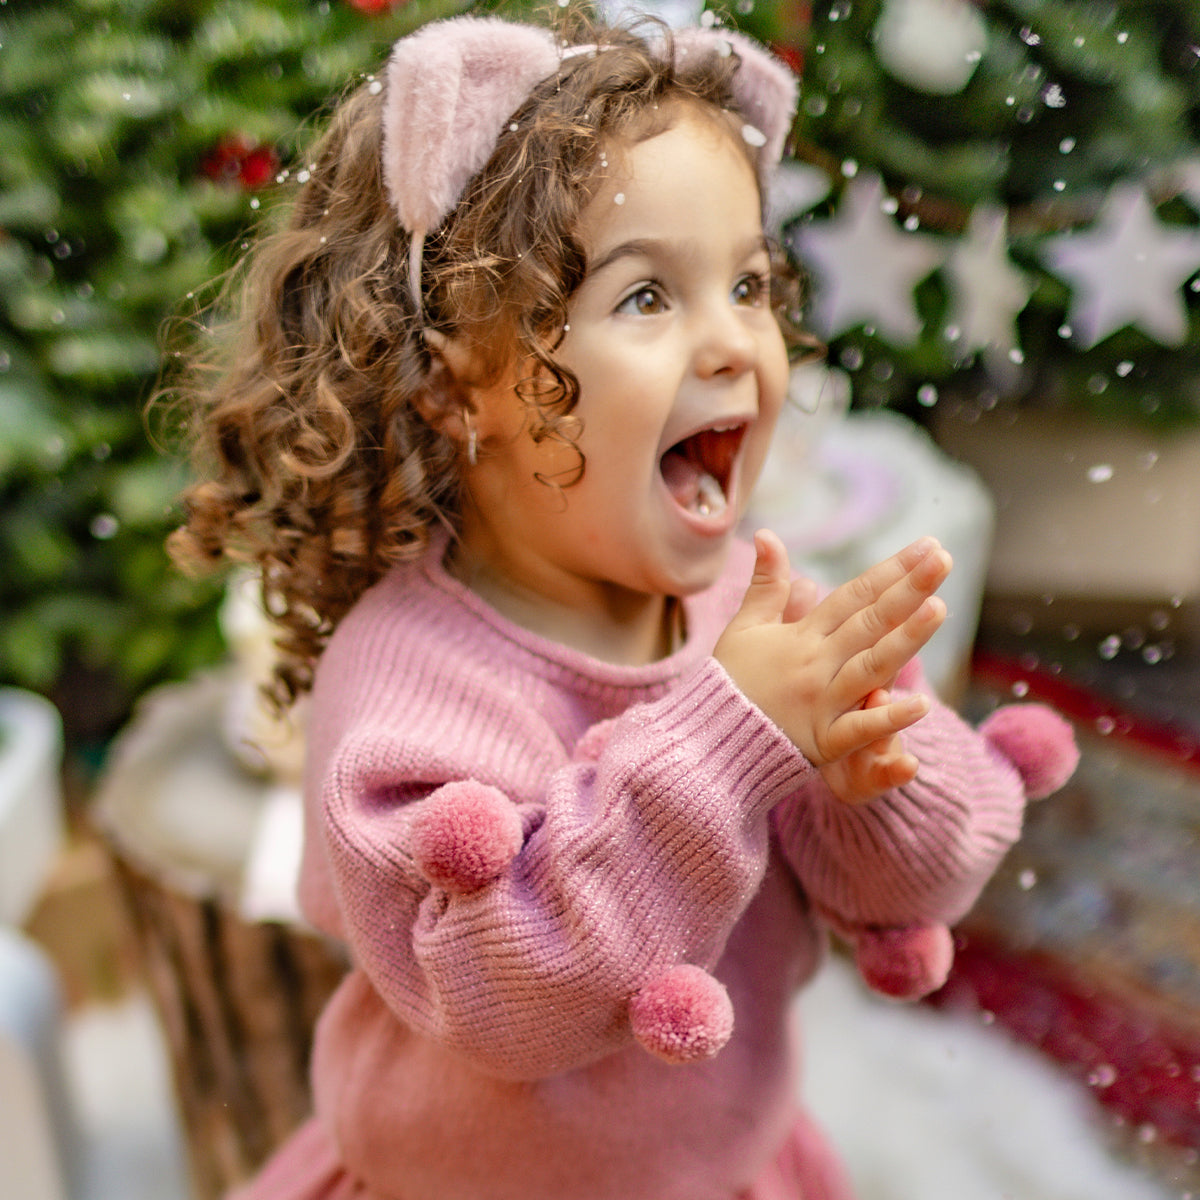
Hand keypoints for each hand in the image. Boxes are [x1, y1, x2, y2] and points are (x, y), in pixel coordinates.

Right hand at [714, 530, 949, 796]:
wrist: (708, 738)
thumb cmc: (731, 680)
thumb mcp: (745, 627)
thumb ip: (765, 584)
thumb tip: (768, 534)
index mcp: (802, 636)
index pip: (853, 596)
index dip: (890, 570)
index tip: (927, 547)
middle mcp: (816, 664)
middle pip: (868, 623)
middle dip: (908, 589)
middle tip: (942, 560)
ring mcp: (821, 703)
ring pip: (870, 666)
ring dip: (905, 639)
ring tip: (940, 608)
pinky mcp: (822, 742)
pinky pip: (858, 730)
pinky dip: (887, 718)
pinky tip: (921, 704)